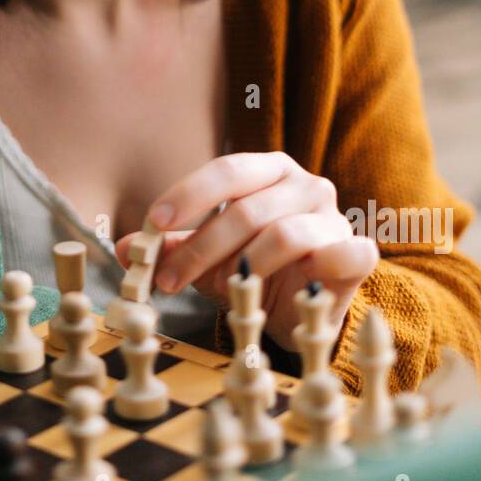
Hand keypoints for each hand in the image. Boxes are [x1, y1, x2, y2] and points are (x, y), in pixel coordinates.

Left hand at [114, 153, 377, 352]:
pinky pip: (339, 253)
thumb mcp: (206, 258)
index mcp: (269, 171)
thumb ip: (170, 249)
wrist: (305, 309)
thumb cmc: (253, 271)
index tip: (151, 226)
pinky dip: (307, 272)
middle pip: (248, 209)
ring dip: (243, 268)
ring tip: (222, 291)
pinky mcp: (357, 252)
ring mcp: (334, 217)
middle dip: (201, 247)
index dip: (188, 196)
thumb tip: (122, 248)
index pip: (226, 170)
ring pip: (284, 234)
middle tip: (168, 280)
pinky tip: (284, 291)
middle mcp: (305, 185)